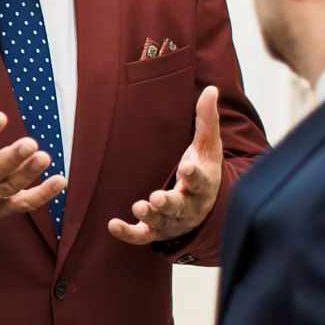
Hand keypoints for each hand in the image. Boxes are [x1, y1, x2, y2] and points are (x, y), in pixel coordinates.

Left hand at [108, 85, 222, 245]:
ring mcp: (171, 221)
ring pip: (162, 222)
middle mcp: (188, 206)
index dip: (194, 174)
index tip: (187, 166)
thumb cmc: (203, 170)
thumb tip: (211, 89)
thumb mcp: (208, 145)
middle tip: (157, 198)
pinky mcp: (155, 231)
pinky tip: (112, 225)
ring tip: (140, 206)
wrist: (204, 206)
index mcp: (203, 184)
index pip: (200, 180)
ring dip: (150, 216)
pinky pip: (142, 236)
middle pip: (180, 207)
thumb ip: (207, 119)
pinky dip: (128, 233)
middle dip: (168, 203)